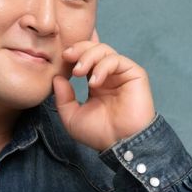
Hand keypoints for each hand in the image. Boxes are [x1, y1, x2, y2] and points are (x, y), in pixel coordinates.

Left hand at [52, 32, 155, 149]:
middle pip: (94, 48)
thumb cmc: (99, 134)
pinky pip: (117, 60)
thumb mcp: (72, 117)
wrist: (120, 144)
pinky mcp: (134, 74)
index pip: (85, 57)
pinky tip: (94, 83)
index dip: (74, 53)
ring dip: (88, 57)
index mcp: (96, 82)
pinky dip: (102, 67)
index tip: (61, 58)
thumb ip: (63, 97)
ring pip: (104, 50)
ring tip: (78, 72)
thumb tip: (56, 78)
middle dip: (79, 49)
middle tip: (67, 57)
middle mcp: (109, 75)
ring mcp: (121, 74)